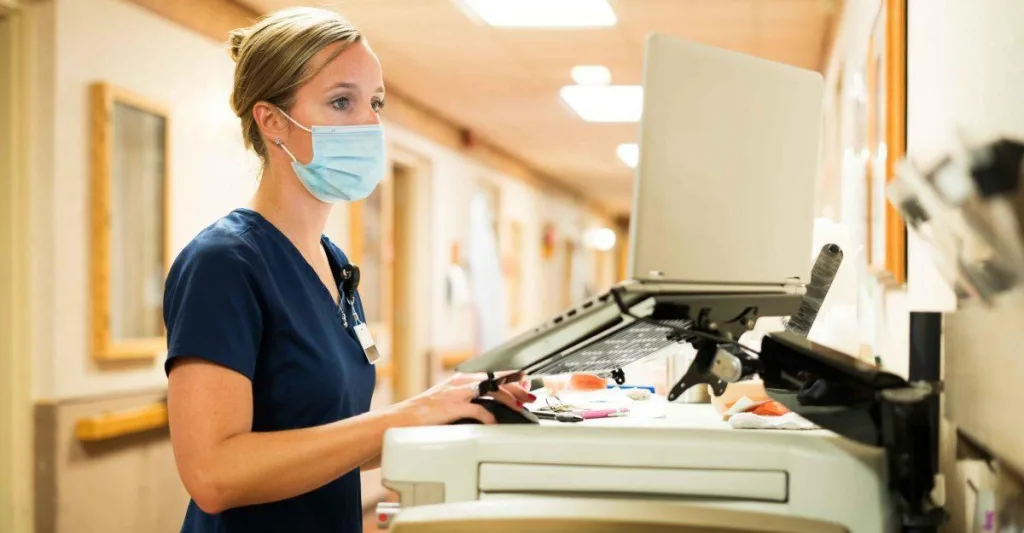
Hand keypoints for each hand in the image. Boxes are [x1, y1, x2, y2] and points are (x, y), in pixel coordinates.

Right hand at [393, 372, 533, 425]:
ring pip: (491, 391)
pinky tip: (496, 422)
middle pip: (496, 381)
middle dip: (516, 389)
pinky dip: (490, 416)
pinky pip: (479, 410)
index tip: (525, 382)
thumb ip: (469, 400)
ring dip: (509, 400)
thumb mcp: (450, 400)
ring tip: (520, 407)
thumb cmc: (425, 413)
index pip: (492, 374)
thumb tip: (490, 406)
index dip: (511, 378)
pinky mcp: (454, 406)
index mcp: (462, 379)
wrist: (403, 418)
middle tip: (529, 397)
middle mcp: (462, 382)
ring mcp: (458, 394)